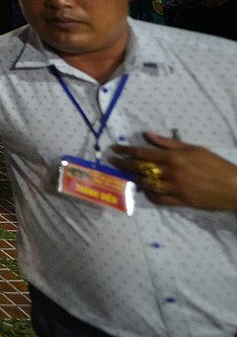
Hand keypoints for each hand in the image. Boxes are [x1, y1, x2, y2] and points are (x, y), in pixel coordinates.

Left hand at [111, 133, 236, 210]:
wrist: (234, 187)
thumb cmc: (215, 164)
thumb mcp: (193, 148)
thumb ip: (168, 143)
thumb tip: (147, 134)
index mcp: (173, 158)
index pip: (142, 153)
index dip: (125, 151)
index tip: (114, 149)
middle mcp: (171, 173)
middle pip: (139, 168)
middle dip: (123, 164)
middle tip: (111, 161)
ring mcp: (175, 188)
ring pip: (146, 184)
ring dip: (134, 179)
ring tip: (126, 174)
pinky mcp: (180, 201)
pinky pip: (158, 199)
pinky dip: (148, 194)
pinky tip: (144, 190)